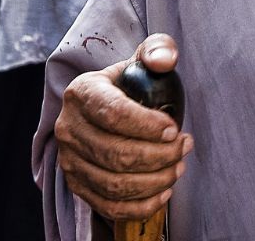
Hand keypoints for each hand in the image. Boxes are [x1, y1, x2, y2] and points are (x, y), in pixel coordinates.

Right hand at [54, 34, 193, 220]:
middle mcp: (69, 127)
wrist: (106, 103)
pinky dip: (139, 205)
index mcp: (83, 92)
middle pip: (115, 153)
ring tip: (179, 166)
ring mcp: (70, 159)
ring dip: (154, 180)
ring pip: (113, 182)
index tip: (174, 128)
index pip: (113, 113)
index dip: (147, 125)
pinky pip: (107, 205)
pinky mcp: (77, 184)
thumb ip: (158, 49)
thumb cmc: (130, 80)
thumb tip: (165, 60)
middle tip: (185, 147)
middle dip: (158, 155)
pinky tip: (163, 192)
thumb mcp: (142, 56)